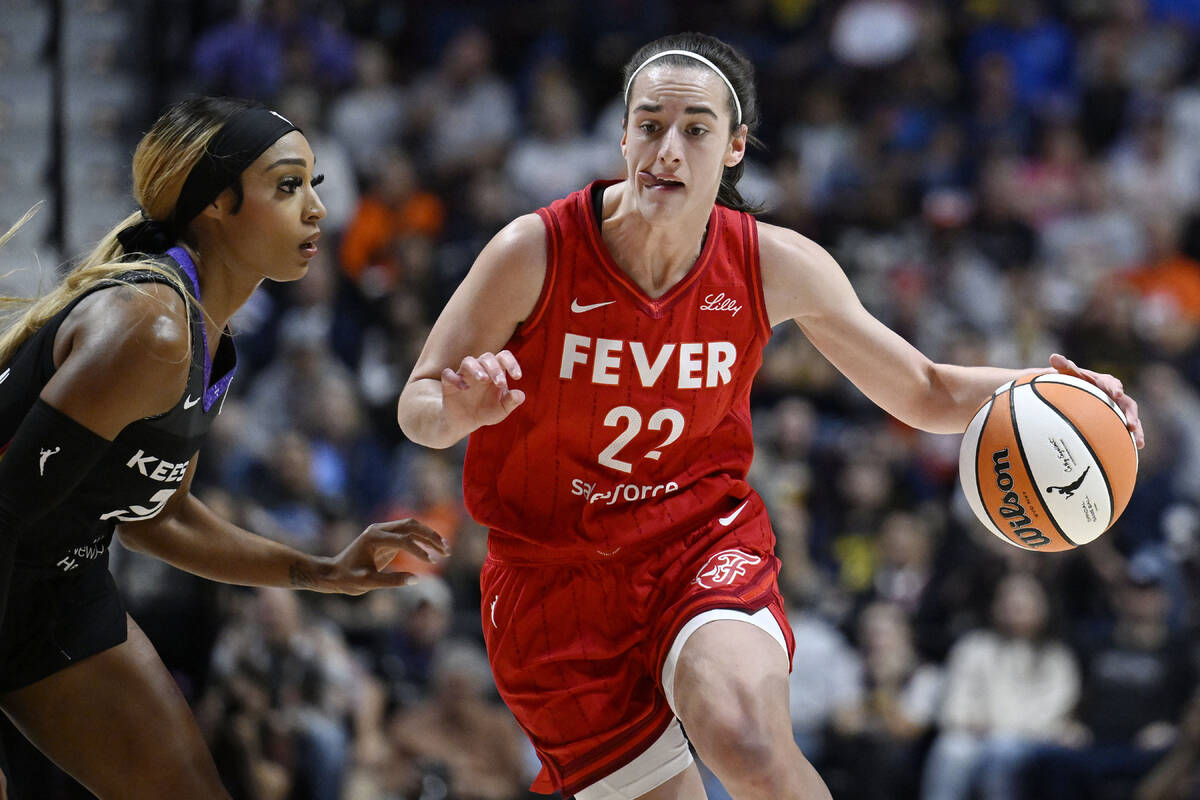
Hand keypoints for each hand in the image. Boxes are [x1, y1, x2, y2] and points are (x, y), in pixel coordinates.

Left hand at [318, 519, 449, 594]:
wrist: (333, 573)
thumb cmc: (348, 579)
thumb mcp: (368, 583)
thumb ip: (391, 581)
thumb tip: (416, 579)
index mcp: (374, 537)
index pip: (404, 539)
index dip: (419, 550)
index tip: (431, 563)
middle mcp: (379, 529)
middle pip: (412, 525)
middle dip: (431, 536)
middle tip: (446, 550)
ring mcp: (383, 531)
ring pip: (412, 526)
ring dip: (430, 536)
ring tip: (445, 550)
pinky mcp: (386, 537)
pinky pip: (408, 534)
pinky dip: (422, 540)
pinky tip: (434, 550)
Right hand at [441, 350, 524, 432]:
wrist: (465, 422)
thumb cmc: (486, 411)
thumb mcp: (501, 410)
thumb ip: (511, 402)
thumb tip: (520, 395)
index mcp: (495, 372)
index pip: (503, 357)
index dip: (512, 363)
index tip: (517, 377)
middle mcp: (480, 369)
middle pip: (487, 357)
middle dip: (495, 368)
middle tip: (500, 383)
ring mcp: (463, 375)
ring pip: (468, 361)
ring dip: (476, 368)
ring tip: (483, 380)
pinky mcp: (449, 383)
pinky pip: (448, 373)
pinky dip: (454, 378)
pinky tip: (463, 388)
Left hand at [1050, 354, 1143, 448]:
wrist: (1078, 387)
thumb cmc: (1073, 379)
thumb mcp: (1068, 373)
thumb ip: (1063, 366)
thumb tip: (1054, 356)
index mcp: (1104, 382)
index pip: (1111, 383)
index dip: (1115, 388)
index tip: (1116, 395)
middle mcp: (1115, 393)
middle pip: (1128, 403)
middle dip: (1131, 414)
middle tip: (1132, 425)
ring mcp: (1119, 406)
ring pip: (1132, 416)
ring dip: (1137, 428)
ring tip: (1138, 441)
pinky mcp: (1119, 416)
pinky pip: (1129, 426)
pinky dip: (1134, 435)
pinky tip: (1138, 447)